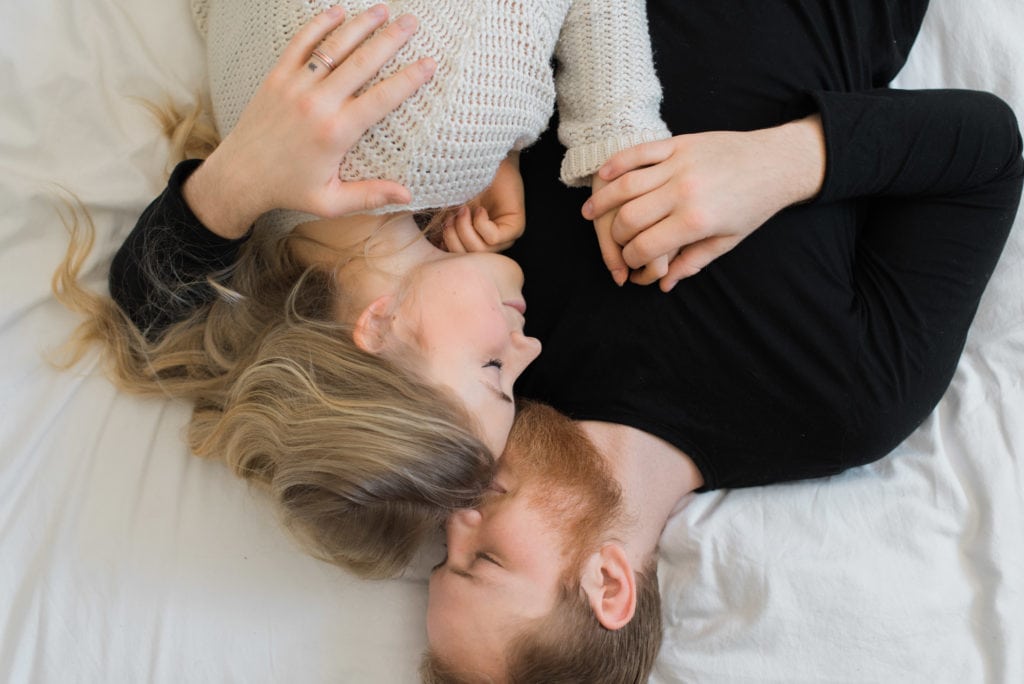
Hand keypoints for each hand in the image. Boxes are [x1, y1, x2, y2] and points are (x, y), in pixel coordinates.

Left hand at [184, 5, 435, 237]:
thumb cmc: (288, 189)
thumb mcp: (331, 202)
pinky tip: (339, 11)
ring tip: (383, 10)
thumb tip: (408, 194)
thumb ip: (370, 196)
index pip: (382, 98)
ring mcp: (294, 86)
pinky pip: (300, 43)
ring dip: (360, 25)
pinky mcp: (276, 77)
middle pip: (362, 62)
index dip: (408, 79)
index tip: (429, 62)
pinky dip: (319, 24)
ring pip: (333, 47)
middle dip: (390, 39)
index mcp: (336, 133)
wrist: (239, 177)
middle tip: (412, 22)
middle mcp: (317, 104)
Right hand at [443, 152, 524, 252]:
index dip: (447, 243)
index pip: (460, 258)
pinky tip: (480, 209)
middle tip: (452, 217)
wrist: (483, 159)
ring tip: (464, 210)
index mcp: (475, 241)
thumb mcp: (449, 209)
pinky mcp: (516, 228)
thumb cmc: (465, 183)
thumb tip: (436, 247)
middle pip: (469, 257)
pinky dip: (481, 224)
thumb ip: (444, 229)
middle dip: (454, 238)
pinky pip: (493, 239)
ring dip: (466, 230)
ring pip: (481, 251)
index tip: (444, 222)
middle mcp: (492, 243)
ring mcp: (506, 237)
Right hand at [582, 116, 825, 290]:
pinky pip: (638, 153)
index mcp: (696, 221)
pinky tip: (603, 177)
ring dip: (602, 202)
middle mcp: (684, 192)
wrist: (777, 161)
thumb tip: (664, 284)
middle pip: (628, 218)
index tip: (628, 264)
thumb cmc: (753, 205)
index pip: (645, 246)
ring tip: (588, 213)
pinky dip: (616, 164)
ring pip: (626, 185)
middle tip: (614, 241)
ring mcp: (680, 165)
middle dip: (614, 235)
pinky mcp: (680, 143)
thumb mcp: (727, 240)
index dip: (630, 259)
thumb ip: (692, 262)